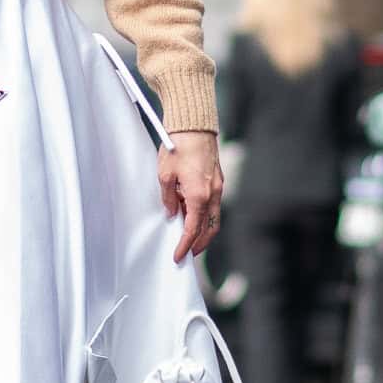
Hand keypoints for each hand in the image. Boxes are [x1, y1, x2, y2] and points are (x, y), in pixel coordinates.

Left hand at [158, 129, 222, 264]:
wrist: (194, 126)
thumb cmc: (178, 147)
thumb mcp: (165, 175)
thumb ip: (169, 198)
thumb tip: (172, 213)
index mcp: (199, 196)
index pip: (193, 229)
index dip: (184, 245)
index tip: (178, 256)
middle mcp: (213, 194)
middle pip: (209, 228)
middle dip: (199, 244)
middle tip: (187, 253)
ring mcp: (218, 187)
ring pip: (214, 217)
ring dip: (203, 230)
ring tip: (189, 237)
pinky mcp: (217, 179)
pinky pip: (213, 204)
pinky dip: (204, 215)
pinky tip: (191, 214)